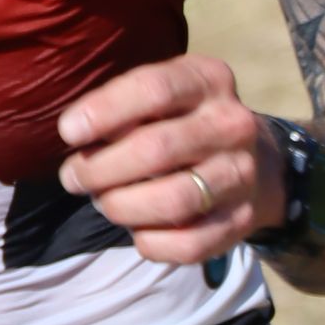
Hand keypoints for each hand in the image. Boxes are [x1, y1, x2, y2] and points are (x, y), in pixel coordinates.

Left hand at [56, 55, 289, 263]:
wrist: (256, 160)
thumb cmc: (181, 122)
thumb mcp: (160, 97)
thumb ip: (121, 108)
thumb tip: (76, 135)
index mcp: (207, 80)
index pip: (152, 89)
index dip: (103, 111)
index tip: (68, 132)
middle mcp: (231, 124)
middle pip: (155, 150)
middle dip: (99, 169)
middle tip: (73, 178)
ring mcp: (241, 173)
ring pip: (172, 201)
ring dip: (121, 207)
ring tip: (103, 202)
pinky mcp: (243, 219)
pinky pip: (190, 244)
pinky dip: (151, 243)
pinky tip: (138, 231)